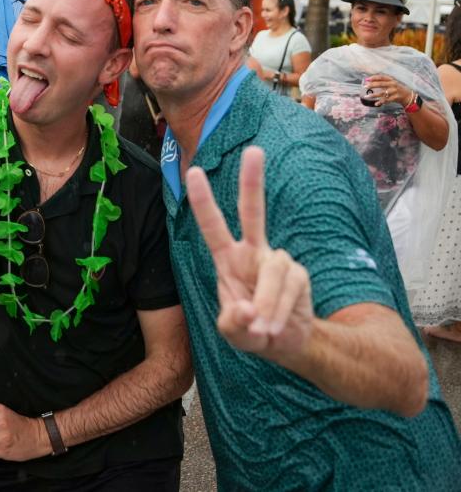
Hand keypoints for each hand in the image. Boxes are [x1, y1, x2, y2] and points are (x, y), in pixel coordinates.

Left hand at [185, 146, 312, 361]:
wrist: (285, 342)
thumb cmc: (250, 329)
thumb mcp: (233, 333)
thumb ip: (233, 324)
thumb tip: (247, 312)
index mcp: (228, 259)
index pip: (213, 226)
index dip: (204, 201)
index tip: (194, 171)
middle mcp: (252, 252)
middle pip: (253, 212)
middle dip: (253, 182)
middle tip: (255, 150)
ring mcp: (277, 260)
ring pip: (273, 271)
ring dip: (267, 305)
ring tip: (263, 329)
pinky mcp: (299, 274)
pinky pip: (289, 288)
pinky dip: (278, 312)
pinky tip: (274, 327)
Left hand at [365, 75, 410, 107]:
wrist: (407, 95)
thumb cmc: (395, 88)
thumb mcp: (390, 83)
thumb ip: (381, 82)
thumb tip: (369, 80)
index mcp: (391, 80)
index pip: (382, 77)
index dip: (374, 77)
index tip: (367, 79)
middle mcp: (393, 84)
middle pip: (381, 84)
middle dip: (373, 85)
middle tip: (365, 86)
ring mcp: (394, 91)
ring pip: (383, 93)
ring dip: (374, 95)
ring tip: (366, 96)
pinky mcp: (395, 97)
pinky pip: (386, 100)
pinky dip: (381, 102)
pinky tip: (376, 103)